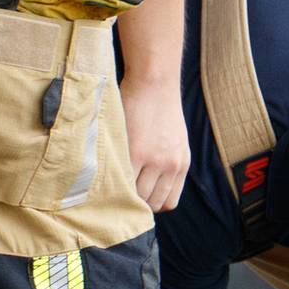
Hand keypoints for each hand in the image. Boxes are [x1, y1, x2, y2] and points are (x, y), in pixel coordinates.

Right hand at [123, 79, 188, 211]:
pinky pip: (124, 178)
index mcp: (182, 164)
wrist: (155, 83)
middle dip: (136, 201)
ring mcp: (154, 160)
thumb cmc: (161, 108)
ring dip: (124, 192)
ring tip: (112, 184)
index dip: (152, 204)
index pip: (168, 202)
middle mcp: (171, 165)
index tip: (138, 199)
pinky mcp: (135, 151)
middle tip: (121, 192)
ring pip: (137, 194)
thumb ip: (167, 162)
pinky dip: (115, 181)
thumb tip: (151, 184)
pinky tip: (106, 176)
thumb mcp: (175, 139)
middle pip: (152, 202)